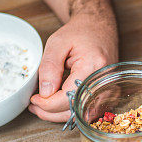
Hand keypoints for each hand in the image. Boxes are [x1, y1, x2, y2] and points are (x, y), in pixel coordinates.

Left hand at [28, 8, 117, 122]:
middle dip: (50, 112)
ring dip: (59, 114)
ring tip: (41, 106)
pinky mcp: (106, 94)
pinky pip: (86, 109)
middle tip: (34, 105)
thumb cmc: (81, 32)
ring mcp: (108, 90)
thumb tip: (45, 93)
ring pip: (80, 114)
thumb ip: (49, 67)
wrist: (99, 27)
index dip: (47, 103)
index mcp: (93, 67)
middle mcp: (104, 82)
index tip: (34, 99)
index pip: (68, 97)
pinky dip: (69, 110)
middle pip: (74, 110)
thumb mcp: (57, 43)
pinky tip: (56, 104)